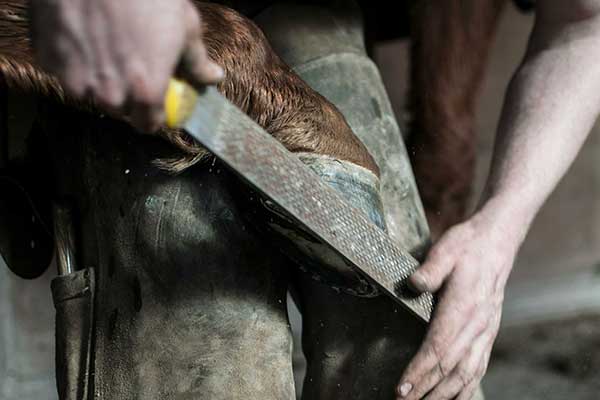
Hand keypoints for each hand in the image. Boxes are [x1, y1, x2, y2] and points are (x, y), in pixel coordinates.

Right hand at [29, 0, 223, 131]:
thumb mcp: (185, 26)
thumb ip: (197, 61)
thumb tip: (213, 77)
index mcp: (146, 92)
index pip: (148, 125)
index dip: (152, 113)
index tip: (155, 100)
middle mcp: (109, 94)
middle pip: (118, 109)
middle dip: (126, 94)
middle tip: (131, 65)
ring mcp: (75, 78)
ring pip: (88, 92)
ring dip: (97, 78)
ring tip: (106, 45)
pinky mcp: (49, 60)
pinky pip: (63, 69)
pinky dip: (72, 58)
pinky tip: (83, 34)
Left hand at [396, 209, 519, 399]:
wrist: (497, 242)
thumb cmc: (467, 245)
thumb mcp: (445, 249)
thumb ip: (430, 269)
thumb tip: (412, 284)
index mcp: (464, 306)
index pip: (439, 347)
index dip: (420, 371)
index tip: (402, 388)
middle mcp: (477, 324)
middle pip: (451, 367)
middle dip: (427, 390)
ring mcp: (485, 331)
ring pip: (467, 373)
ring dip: (445, 394)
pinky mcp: (488, 333)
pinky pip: (478, 367)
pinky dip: (466, 388)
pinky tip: (455, 398)